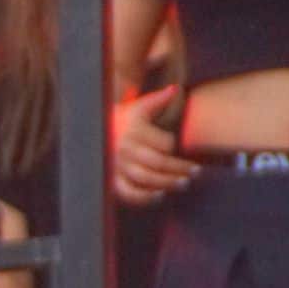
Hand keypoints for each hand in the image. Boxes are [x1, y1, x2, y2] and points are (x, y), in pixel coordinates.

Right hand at [112, 85, 198, 205]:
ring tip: (184, 183)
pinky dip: (144, 198)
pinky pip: (129, 193)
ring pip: (146, 179)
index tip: (178, 147)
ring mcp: (118, 167)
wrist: (92, 132)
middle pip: (158, 162)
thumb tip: (175, 90)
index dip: (173, 146)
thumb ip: (158, 99)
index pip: (163, 143)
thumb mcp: (138, 107)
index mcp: (134, 132)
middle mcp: (125, 150)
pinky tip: (160, 195)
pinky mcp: (112, 180)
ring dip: (168, 183)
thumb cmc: (121, 119)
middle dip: (179, 168)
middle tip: (196, 171)